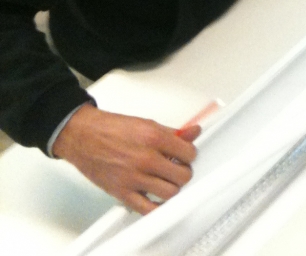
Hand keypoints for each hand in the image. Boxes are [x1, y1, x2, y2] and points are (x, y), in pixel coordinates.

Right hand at [52, 103, 199, 213]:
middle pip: (183, 175)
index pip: (189, 153)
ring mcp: (134, 178)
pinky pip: (147, 209)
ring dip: (172, 188)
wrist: (84, 137)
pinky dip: (157, 208)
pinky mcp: (122, 193)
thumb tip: (192, 132)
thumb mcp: (147, 123)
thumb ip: (172, 132)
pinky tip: (158, 199)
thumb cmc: (111, 129)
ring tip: (167, 180)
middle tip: (178, 168)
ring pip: (170, 193)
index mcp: (154, 137)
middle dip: (183, 172)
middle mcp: (146, 158)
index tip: (186, 155)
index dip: (190, 154)